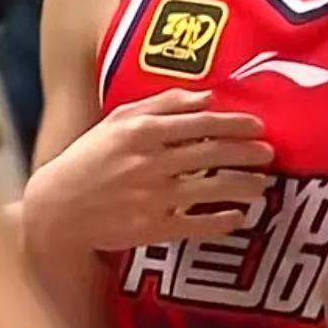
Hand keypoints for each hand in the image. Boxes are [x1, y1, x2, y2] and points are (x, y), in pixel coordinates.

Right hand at [24, 88, 273, 255]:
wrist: (57, 209)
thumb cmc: (88, 160)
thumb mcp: (117, 122)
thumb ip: (162, 105)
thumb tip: (207, 97)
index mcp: (141, 132)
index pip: (200, 123)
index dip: (234, 123)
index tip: (258, 126)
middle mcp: (149, 163)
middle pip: (211, 154)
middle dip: (247, 152)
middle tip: (269, 153)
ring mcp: (153, 198)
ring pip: (211, 188)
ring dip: (244, 185)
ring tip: (263, 184)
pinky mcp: (153, 230)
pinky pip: (198, 225)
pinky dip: (223, 221)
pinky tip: (240, 217)